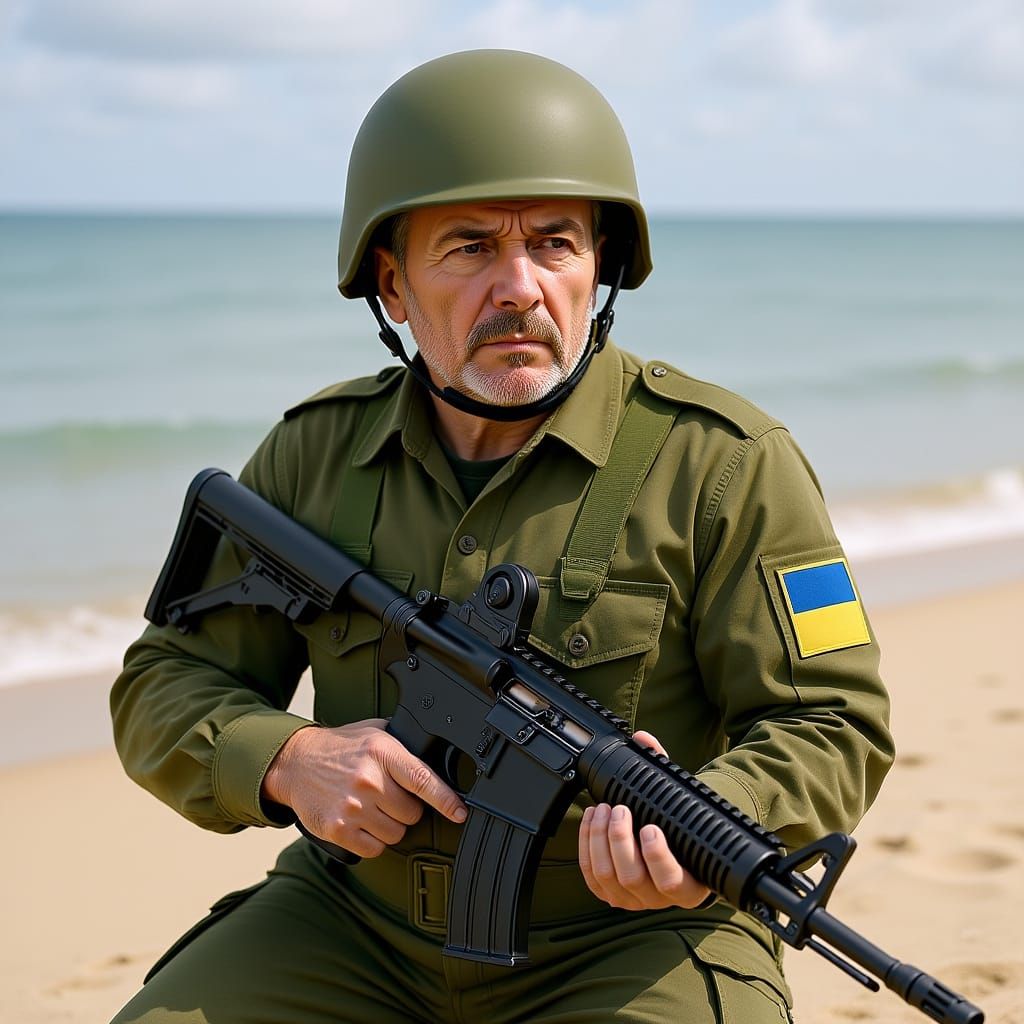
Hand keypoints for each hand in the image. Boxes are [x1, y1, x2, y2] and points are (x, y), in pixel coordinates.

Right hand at [261, 720, 466, 857]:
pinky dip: (372, 841)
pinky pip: (374, 849)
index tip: (460, 812)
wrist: (296, 762)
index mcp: (382, 753)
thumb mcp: (375, 732)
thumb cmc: (340, 748)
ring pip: (395, 834)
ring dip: (389, 826)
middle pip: (412, 813)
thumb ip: (404, 745)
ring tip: (372, 808)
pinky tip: (361, 822)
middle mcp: (369, 780)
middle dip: (406, 808)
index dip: (446, 800)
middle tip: (388, 797)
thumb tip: (436, 756)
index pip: (423, 780)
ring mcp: (353, 807)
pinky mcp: (338, 829)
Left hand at [578, 730, 711, 910]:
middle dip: (619, 839)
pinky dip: (587, 846)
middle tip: (619, 809)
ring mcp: (633, 900)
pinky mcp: (610, 896)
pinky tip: (593, 820)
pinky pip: (591, 876)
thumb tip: (643, 738)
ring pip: (608, 877)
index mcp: (688, 885)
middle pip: (632, 877)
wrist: (676, 857)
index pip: (671, 880)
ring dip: (600, 840)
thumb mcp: (681, 807)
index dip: (658, 856)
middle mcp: (659, 899)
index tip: (650, 827)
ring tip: (602, 810)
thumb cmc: (681, 831)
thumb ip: (663, 771)